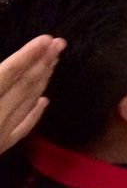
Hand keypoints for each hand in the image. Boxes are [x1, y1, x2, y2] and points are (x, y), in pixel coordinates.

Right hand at [0, 35, 65, 153]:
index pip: (8, 73)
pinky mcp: (1, 148)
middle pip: (23, 85)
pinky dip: (34, 112)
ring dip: (42, 80)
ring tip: (54, 61)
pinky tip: (45, 100)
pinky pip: (22, 128)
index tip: (47, 39)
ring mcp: (0, 135)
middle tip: (60, 43)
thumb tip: (6, 70)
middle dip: (43, 62)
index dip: (28, 54)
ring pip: (26, 103)